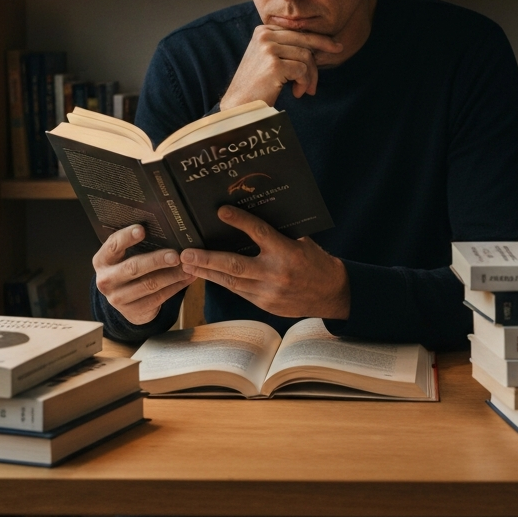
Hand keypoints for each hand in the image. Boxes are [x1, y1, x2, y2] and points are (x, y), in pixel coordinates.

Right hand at [93, 225, 194, 326]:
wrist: (124, 299)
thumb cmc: (128, 268)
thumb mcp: (124, 256)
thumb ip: (135, 243)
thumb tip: (162, 226)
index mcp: (102, 260)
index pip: (113, 245)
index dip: (127, 237)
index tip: (142, 229)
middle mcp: (106, 280)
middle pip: (133, 267)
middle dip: (156, 260)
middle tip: (176, 255)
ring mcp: (118, 299)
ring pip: (149, 285)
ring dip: (172, 275)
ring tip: (188, 266)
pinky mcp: (133, 312)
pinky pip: (158, 298)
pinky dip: (176, 287)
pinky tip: (187, 278)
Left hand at [179, 205, 349, 319]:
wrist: (331, 294)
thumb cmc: (315, 262)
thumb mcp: (301, 242)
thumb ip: (277, 233)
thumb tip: (249, 217)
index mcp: (287, 252)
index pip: (259, 233)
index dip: (239, 221)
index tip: (221, 211)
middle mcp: (276, 274)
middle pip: (235, 266)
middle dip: (207, 259)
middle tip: (186, 254)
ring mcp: (269, 293)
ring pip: (231, 282)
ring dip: (207, 273)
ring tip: (188, 265)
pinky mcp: (265, 305)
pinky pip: (239, 291)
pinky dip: (222, 282)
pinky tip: (208, 274)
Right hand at [221, 25, 342, 108]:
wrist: (240, 104)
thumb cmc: (258, 85)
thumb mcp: (269, 58)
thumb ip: (287, 47)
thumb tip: (319, 44)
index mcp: (263, 31)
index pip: (296, 30)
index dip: (316, 38)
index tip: (333, 44)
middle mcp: (264, 35)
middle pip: (304, 39)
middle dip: (323, 48)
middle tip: (339, 50)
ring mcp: (268, 49)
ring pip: (306, 56)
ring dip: (310, 76)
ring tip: (303, 90)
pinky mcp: (274, 64)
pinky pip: (302, 70)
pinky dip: (304, 83)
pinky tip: (296, 93)